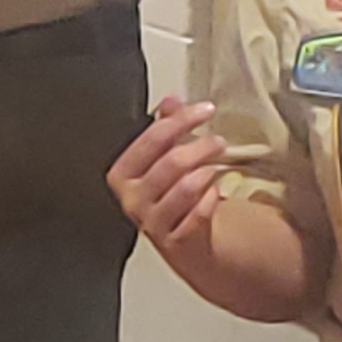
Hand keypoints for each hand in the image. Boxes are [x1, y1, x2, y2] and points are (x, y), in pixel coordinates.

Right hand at [106, 96, 231, 251]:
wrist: (180, 242)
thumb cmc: (169, 196)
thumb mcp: (162, 160)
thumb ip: (164, 128)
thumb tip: (170, 99)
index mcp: (122, 174)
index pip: (152, 139)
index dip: (181, 120)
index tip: (206, 109)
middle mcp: (132, 199)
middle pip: (171, 162)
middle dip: (200, 147)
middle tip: (218, 141)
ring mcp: (152, 222)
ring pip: (186, 187)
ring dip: (207, 172)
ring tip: (217, 166)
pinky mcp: (174, 242)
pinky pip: (199, 214)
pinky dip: (211, 199)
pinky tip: (214, 192)